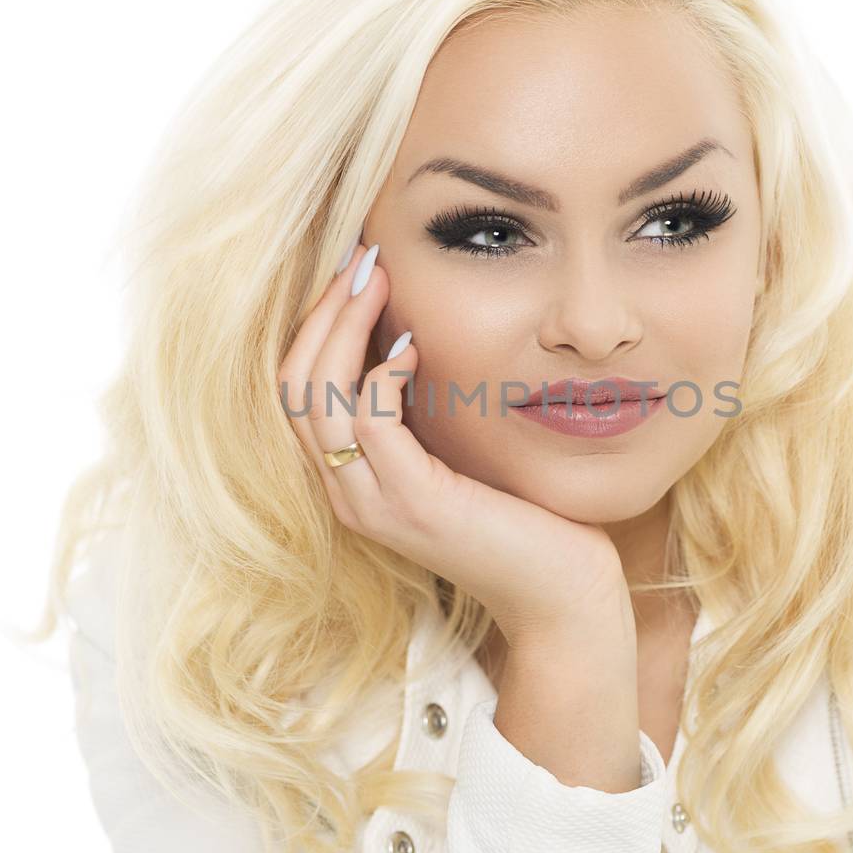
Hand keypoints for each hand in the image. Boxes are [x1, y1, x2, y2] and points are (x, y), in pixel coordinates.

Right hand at [277, 240, 628, 647]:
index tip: (352, 271)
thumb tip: (409, 334)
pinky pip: (370, 423)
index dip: (316, 325)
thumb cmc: (521, 517)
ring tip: (376, 279)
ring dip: (343, 327)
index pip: (297, 389)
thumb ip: (422, 408)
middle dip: (322, 313)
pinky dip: (383, 373)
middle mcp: (348, 492)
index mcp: (351, 478)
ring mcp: (373, 502)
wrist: (559, 593)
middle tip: (359, 259)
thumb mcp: (456, 451)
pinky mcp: (413, 503)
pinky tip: (414, 347)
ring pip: (317, 398)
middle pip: (293, 386)